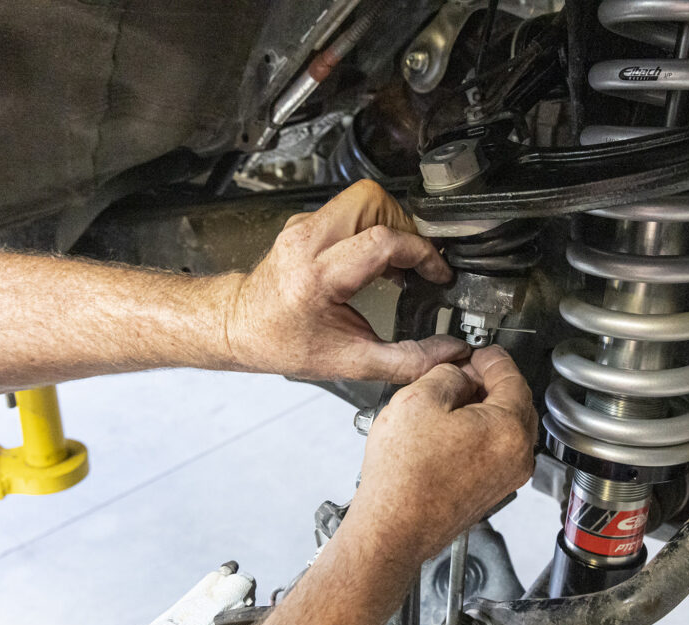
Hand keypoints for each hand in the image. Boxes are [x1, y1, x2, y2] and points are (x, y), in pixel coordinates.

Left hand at [223, 180, 469, 381]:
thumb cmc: (282, 342)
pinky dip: (374, 227)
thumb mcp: (349, 362)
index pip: (381, 241)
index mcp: (317, 276)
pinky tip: (377, 259)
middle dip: (406, 227)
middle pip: (373, 202)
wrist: (240, 326)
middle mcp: (307, 241)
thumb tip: (448, 352)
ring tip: (399, 259)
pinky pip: (351, 208)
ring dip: (392, 224)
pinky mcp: (306, 223)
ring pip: (364, 198)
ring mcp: (304, 226)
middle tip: (415, 259)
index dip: (421, 253)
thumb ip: (405, 361)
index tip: (437, 273)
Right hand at [352, 346, 537, 561]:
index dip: (491, 357)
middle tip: (463, 372)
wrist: (393, 528)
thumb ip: (447, 373)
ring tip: (449, 400)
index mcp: (508, 429)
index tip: (479, 352)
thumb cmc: (403, 477)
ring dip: (484, 408)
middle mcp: (517, 456)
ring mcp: (507, 478)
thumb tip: (458, 374)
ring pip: (505, 428)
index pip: (512, 376)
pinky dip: (479, 432)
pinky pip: (495, 450)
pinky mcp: (492, 492)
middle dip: (490, 382)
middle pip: (515, 402)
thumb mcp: (419, 399)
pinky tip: (448, 430)